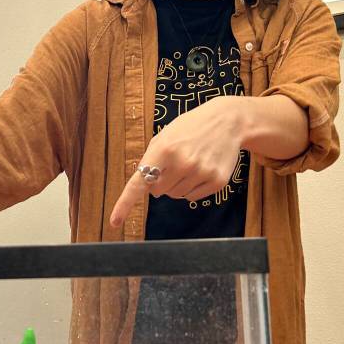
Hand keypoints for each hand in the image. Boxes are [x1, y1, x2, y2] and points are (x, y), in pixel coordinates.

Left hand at [110, 96, 244, 226]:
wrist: (228, 121)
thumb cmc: (190, 128)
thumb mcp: (165, 135)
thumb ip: (151, 159)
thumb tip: (145, 187)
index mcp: (164, 150)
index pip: (139, 183)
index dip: (124, 204)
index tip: (114, 222)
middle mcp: (182, 163)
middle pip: (157, 192)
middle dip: (160, 181)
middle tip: (172, 164)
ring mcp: (201, 173)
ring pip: (175, 196)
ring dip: (177, 184)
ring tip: (189, 163)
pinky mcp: (217, 182)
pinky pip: (192, 197)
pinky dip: (192, 188)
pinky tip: (201, 169)